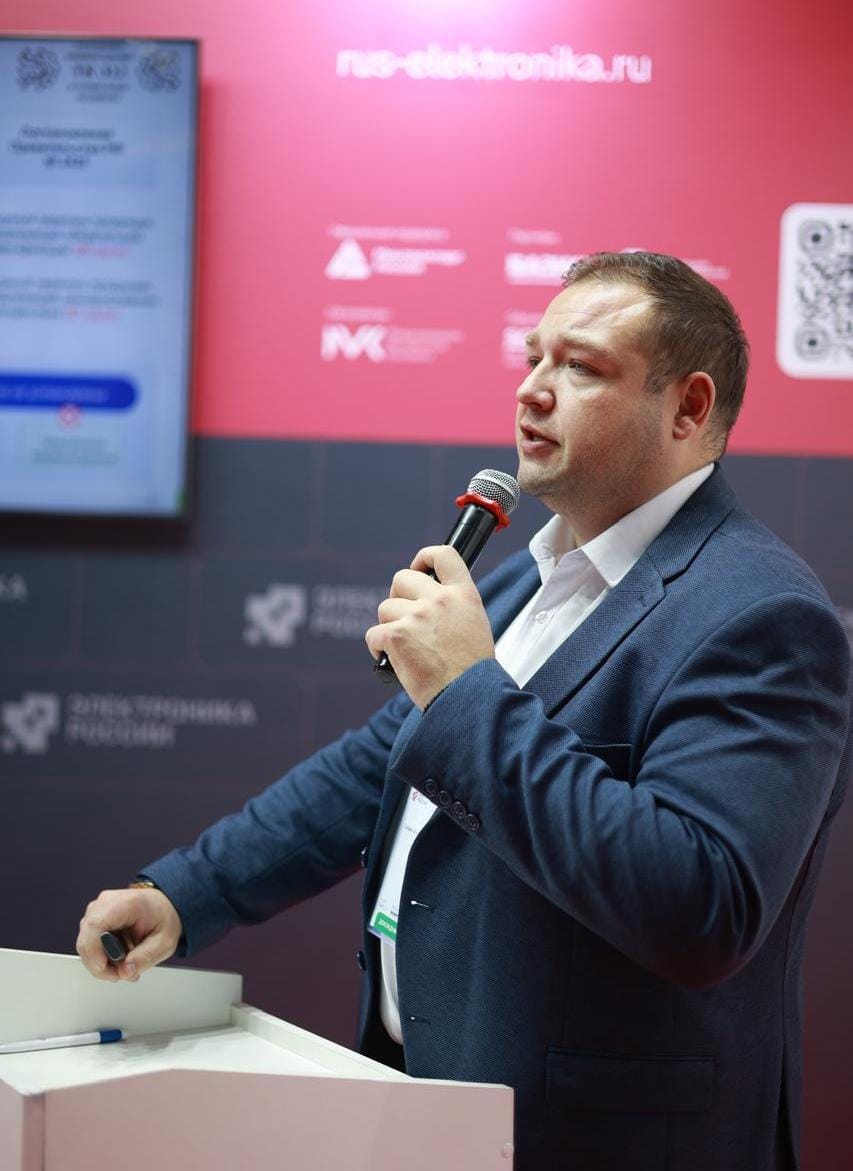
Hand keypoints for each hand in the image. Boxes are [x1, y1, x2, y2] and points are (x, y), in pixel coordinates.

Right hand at [76, 887, 182, 981]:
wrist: (163, 905)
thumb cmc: (163, 917)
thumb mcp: (164, 941)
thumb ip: (145, 958)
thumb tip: (125, 972)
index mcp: (125, 903)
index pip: (95, 925)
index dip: (94, 951)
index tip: (104, 968)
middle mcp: (105, 903)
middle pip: (86, 939)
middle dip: (100, 964)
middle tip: (122, 973)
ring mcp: (97, 910)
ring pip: (86, 945)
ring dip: (101, 962)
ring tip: (125, 965)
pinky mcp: (94, 919)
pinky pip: (89, 944)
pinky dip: (101, 956)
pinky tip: (118, 958)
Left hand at [365, 545, 494, 708]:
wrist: (468, 698)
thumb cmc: (471, 671)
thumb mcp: (474, 625)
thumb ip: (453, 606)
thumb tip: (425, 601)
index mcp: (464, 594)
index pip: (443, 555)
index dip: (424, 557)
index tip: (418, 569)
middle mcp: (440, 600)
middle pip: (401, 578)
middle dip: (397, 596)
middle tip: (404, 618)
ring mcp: (417, 616)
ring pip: (385, 608)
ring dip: (389, 626)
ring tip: (405, 648)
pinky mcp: (396, 635)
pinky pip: (374, 634)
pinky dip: (377, 647)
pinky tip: (391, 659)